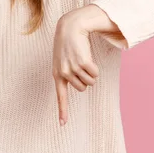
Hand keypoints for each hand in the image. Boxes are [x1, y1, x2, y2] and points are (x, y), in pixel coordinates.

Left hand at [52, 9, 99, 125]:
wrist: (69, 27)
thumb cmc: (67, 45)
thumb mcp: (62, 60)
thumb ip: (67, 74)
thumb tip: (81, 85)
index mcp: (57, 75)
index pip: (60, 96)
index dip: (62, 111)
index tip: (62, 125)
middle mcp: (64, 74)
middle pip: (83, 88)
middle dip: (85, 78)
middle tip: (80, 64)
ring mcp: (73, 69)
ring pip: (90, 82)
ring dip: (90, 72)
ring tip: (83, 58)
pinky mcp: (82, 63)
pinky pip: (95, 74)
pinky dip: (95, 67)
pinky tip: (88, 56)